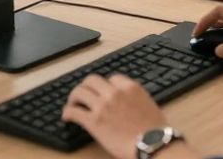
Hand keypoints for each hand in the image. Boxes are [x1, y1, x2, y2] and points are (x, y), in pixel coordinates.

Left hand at [62, 74, 196, 158]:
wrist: (153, 144)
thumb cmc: (155, 130)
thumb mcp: (149, 105)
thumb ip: (135, 99)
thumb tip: (127, 103)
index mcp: (130, 87)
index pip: (111, 78)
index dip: (104, 85)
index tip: (101, 92)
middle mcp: (114, 92)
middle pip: (92, 80)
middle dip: (86, 87)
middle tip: (82, 95)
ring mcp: (102, 105)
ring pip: (79, 92)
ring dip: (73, 98)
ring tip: (72, 104)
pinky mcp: (94, 121)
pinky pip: (74, 112)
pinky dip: (68, 113)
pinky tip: (67, 117)